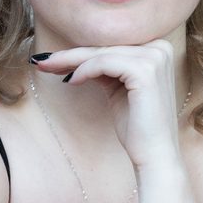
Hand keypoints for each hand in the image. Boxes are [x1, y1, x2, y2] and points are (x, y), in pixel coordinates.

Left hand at [30, 41, 182, 167]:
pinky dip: (84, 71)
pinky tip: (71, 82)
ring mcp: (155, 58)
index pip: (111, 46)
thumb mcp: (117, 89)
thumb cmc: (136, 127)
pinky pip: (104, 63)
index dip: (80, 51)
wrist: (154, 155)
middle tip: (41, 61)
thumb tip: (74, 57)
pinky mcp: (145, 71)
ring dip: (71, 61)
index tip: (52, 59)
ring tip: (48, 69)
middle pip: (105, 47)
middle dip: (70, 54)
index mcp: (158, 49)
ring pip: (101, 53)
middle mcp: (160, 48)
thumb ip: (103, 69)